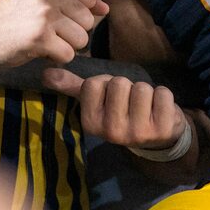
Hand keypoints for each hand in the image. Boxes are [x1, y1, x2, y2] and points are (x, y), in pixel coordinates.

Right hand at [0, 0, 107, 66]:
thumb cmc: (16, 13)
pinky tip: (39, 50)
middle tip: (47, 31)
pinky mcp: (40, 38)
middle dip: (72, 32)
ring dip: (65, 46)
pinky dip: (56, 58)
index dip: (77, 15)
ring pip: (81, 40)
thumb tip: (106, 9)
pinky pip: (68, 55)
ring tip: (44, 40)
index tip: (55, 17)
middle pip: (89, 22)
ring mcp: (45, 14)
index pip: (90, 0)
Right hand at [42, 68, 186, 151]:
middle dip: (127, 87)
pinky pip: (163, 93)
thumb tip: (46, 74)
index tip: (111, 98)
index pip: (94, 83)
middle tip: (130, 103)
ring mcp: (139, 133)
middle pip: (119, 83)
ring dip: (147, 92)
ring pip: (142, 88)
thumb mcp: (97, 100)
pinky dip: (164, 96)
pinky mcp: (163, 130)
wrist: (158, 135)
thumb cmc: (124, 110)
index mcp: (91, 124)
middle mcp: (112, 133)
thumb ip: (73, 86)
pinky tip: (160, 111)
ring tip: (146, 107)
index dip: (105, 84)